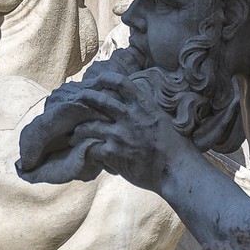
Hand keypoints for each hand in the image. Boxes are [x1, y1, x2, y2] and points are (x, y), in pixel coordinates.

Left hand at [19, 74, 189, 194]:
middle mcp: (131, 116)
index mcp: (144, 106)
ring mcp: (121, 134)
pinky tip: (81, 153)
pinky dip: (86, 150)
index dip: (107, 79)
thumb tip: (131, 108)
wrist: (177, 171)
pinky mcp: (114, 153)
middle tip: (74, 102)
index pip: (122, 83)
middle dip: (84, 100)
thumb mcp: (162, 121)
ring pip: (90, 126)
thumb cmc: (175, 148)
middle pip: (99, 101)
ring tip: (72, 135)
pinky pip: (92, 148)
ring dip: (78, 131)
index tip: (98, 79)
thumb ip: (145, 112)